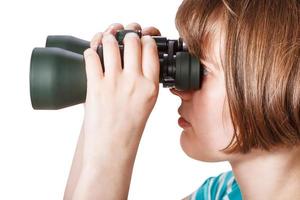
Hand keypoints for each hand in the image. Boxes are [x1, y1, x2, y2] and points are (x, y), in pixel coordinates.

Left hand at [83, 23, 159, 160]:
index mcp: (150, 87)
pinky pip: (91, 57)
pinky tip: (92, 51)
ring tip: (106, 39)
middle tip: (123, 36)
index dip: (145, 39)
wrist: (112, 147)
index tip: (141, 38)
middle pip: (132, 41)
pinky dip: (90, 49)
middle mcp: (134, 82)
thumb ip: (144, 82)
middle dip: (127, 34)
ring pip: (111, 44)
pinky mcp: (95, 86)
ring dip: (107, 37)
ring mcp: (114, 83)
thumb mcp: (146, 104)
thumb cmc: (129, 128)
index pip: (150, 50)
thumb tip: (135, 61)